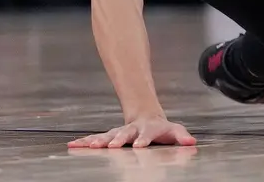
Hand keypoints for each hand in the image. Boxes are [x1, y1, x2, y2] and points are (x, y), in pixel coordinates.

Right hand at [67, 116, 195, 148]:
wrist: (147, 118)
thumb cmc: (162, 129)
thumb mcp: (174, 131)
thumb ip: (182, 136)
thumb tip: (191, 142)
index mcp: (148, 129)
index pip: (146, 134)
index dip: (144, 139)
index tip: (139, 145)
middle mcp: (131, 130)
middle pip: (124, 134)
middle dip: (118, 139)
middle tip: (113, 146)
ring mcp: (119, 133)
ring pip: (107, 136)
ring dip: (99, 141)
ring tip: (90, 146)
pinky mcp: (109, 137)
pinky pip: (95, 139)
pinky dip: (83, 142)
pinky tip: (72, 145)